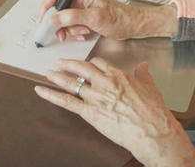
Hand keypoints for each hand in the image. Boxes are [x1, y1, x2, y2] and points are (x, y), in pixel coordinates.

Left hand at [35, 58, 194, 166]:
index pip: (98, 63)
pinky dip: (51, 95)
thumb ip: (143, 75)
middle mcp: (104, 83)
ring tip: (48, 73)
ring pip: (71, 83)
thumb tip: (143, 66)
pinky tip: (41, 91)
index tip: (86, 64)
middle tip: (60, 63)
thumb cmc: (153, 112)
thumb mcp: (150, 87)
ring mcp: (95, 97)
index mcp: (118, 75)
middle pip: (82, 68)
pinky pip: (66, 101)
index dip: (90, 63)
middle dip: (69, 65)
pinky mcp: (89, 113)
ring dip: (57, 77)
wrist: (152, 131)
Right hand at [38, 0, 177, 40]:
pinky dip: (76, 32)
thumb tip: (55, 18)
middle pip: (59, 9)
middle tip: (62, 33)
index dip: (47, 6)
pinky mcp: (85, 16)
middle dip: (61, 23)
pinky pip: (72, 25)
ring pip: (65, 19)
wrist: (132, 26)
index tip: (43, 19)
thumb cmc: (119, 18)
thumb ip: (73, 17)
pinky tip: (85, 33)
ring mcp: (83, 7)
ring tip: (83, 32)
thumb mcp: (94, 18)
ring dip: (71, 29)